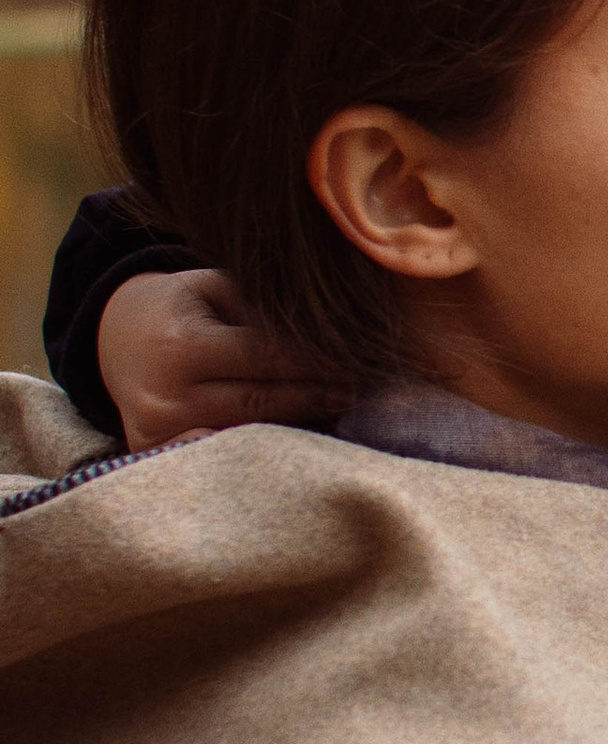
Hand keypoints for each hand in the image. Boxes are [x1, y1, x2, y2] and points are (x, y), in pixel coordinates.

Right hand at [97, 269, 344, 448]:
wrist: (114, 338)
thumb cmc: (181, 306)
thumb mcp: (215, 287)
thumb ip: (265, 308)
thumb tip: (333, 331)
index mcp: (182, 347)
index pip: (267, 358)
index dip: (317, 360)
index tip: (357, 359)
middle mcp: (166, 397)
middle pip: (263, 403)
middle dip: (316, 396)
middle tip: (357, 391)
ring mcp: (160, 435)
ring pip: (249, 434)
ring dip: (300, 426)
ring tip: (339, 411)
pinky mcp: (157, 456)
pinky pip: (223, 454)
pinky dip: (263, 446)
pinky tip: (299, 436)